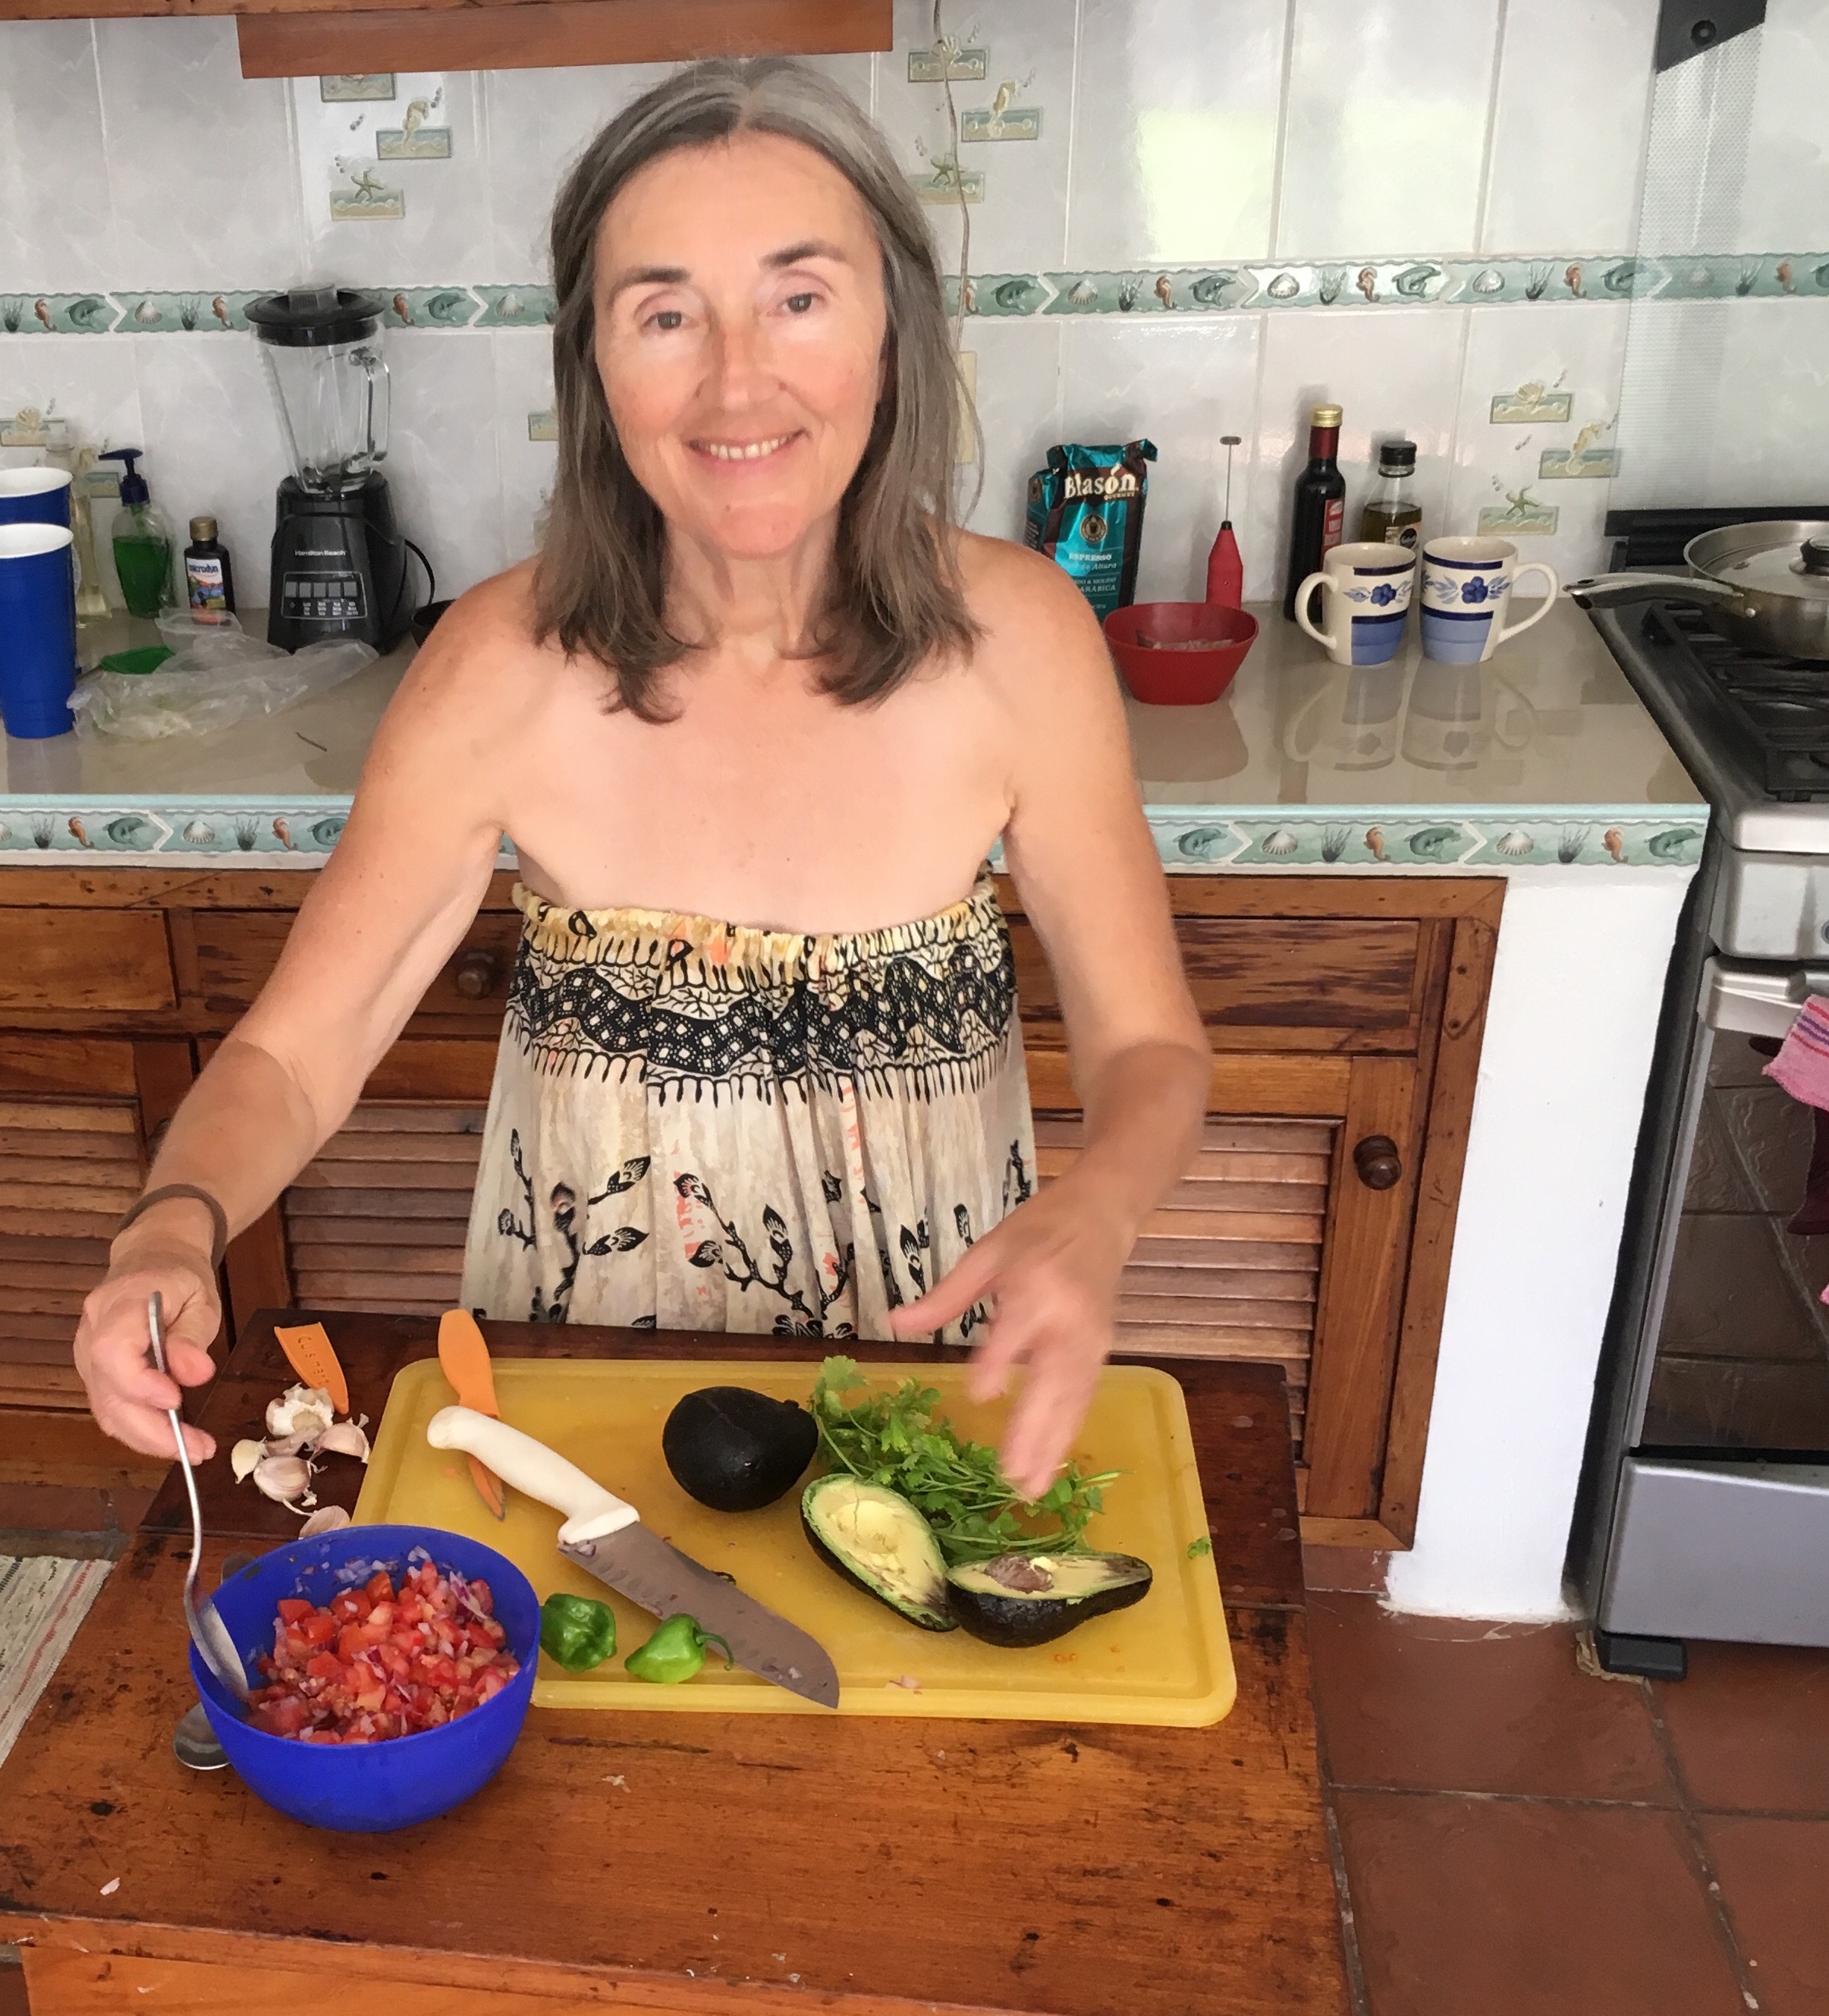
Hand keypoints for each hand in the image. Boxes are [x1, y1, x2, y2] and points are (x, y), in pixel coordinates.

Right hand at [74, 1223, 220, 1463]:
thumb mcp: (200, 1297)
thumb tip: (195, 1374)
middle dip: (153, 1430)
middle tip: (199, 1448)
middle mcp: (92, 1332)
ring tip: (195, 1449)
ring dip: (150, 1438)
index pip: (112, 1351)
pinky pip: (111, 1408)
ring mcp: (88, 1355)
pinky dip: (141, 1430)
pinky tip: (173, 1438)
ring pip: (107, 1409)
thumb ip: (193, 1336)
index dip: (139, 1383)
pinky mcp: (96, 1374)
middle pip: (108, 1392)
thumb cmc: (179, 1278)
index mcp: (120, 1303)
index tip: (176, 1402)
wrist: (152, 1259)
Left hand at [888, 1176, 1126, 1500]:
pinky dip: (1069, 1430)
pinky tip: (1053, 1460)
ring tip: (1032, 1487)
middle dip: (1034, 1430)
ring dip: (1054, 1444)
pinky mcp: (1102, 1350)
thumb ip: (945, 1296)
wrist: (1100, 1216)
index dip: (1000, 1362)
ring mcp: (1091, 1339)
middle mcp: (1068, 1319)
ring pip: (1072, 1399)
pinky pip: (1085, 1396)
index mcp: (1035, 1286)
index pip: (1016, 1331)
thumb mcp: (986, 1252)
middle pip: (1052, 1380)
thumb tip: (894, 1324)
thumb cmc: (1036, 1232)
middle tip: (1012, 1477)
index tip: (980, 1395)